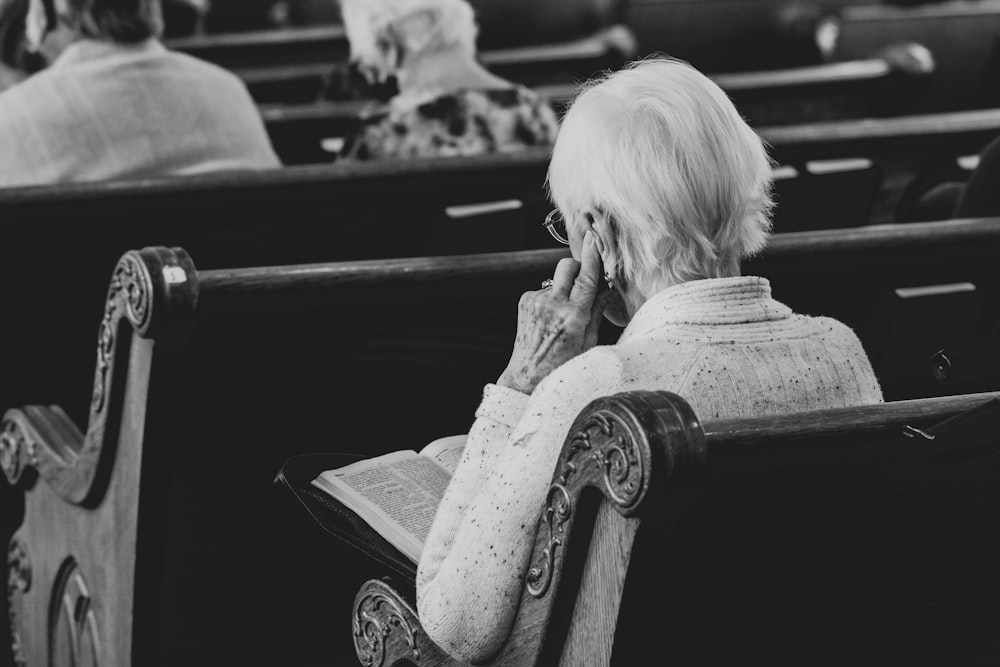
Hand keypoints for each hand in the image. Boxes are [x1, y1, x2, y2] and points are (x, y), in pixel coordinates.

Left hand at [498, 230, 608, 394]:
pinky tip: (551, 317)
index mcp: (573, 316)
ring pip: (557, 278)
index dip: (593, 256)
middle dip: (579, 268)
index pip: (587, 278)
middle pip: (568, 266)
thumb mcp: (589, 342)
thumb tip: (607, 288)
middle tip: (583, 285)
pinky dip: (552, 297)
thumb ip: (597, 311)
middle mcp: (552, 305)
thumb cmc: (563, 365)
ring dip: (565, 287)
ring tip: (564, 313)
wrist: (528, 376)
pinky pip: (545, 288)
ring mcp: (535, 301)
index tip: (595, 237)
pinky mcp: (524, 301)